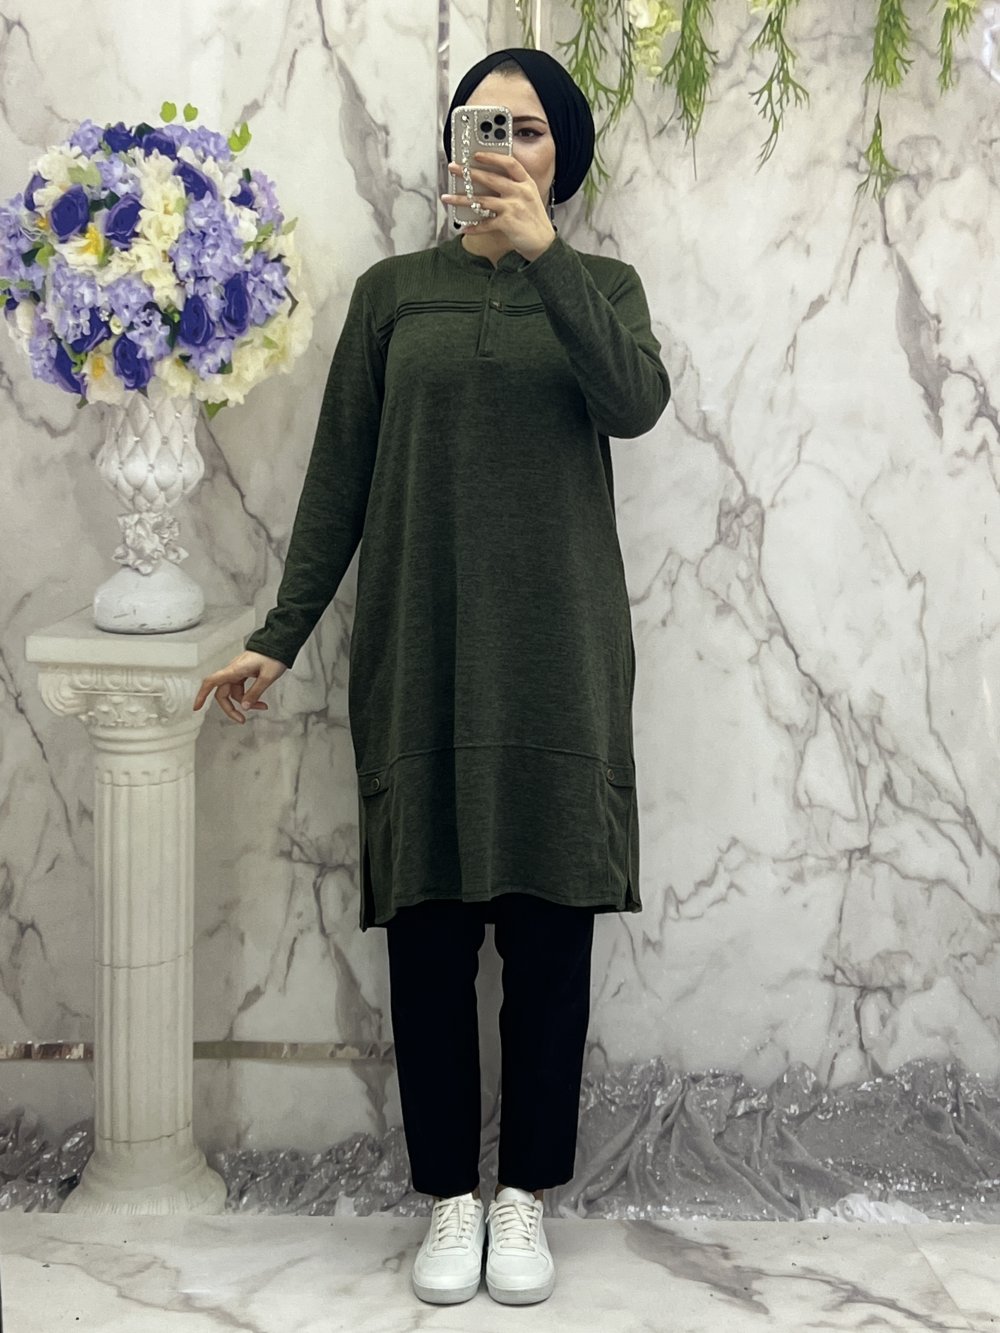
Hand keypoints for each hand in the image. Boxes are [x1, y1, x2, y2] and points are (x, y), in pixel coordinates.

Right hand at [192, 650, 286, 723]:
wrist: (279, 643)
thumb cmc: (273, 655)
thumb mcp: (267, 677)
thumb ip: (255, 692)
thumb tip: (245, 706)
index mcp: (234, 670)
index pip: (211, 682)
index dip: (202, 695)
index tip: (196, 707)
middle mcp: (233, 671)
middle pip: (223, 693)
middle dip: (231, 708)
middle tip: (241, 720)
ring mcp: (238, 671)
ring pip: (235, 692)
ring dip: (246, 702)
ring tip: (262, 706)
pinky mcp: (244, 672)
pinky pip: (242, 688)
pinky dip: (250, 696)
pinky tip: (260, 701)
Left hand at [442, 153, 556, 262]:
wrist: (544, 243)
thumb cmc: (533, 220)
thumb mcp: (528, 198)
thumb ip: (513, 187)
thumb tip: (487, 180)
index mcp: (526, 183)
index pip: (509, 163)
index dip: (492, 156)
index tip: (476, 154)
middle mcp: (520, 192)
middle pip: (491, 178)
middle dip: (469, 173)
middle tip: (453, 168)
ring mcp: (514, 207)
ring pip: (482, 200)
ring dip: (462, 199)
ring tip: (447, 198)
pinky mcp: (508, 223)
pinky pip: (486, 223)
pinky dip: (474, 227)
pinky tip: (464, 228)